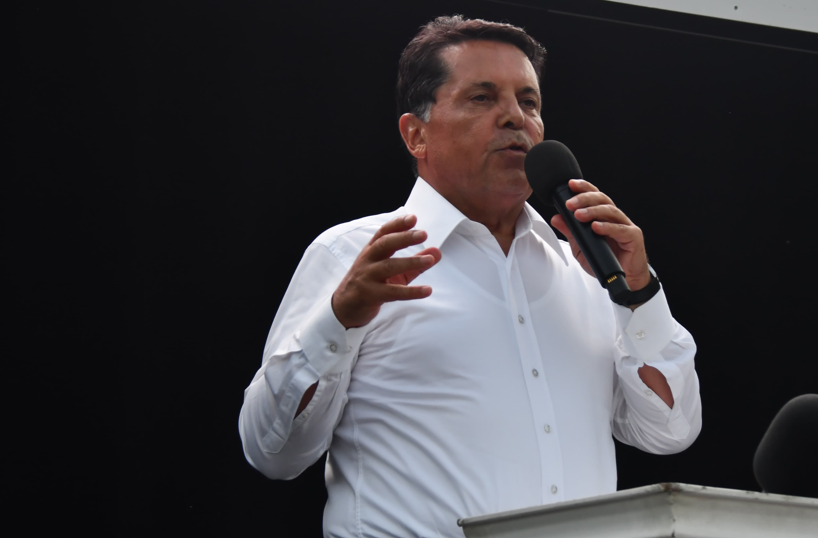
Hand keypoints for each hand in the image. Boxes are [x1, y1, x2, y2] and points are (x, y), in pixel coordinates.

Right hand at [332, 214, 441, 328]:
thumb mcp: (394, 272)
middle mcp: (368, 261)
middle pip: (384, 244)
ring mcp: (367, 277)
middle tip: (424, 234)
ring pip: (388, 267)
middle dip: (404, 237)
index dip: (397, 224)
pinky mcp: (370, 295)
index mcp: (372, 251)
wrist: (346, 307)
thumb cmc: (372, 285)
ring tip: (430, 260)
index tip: (413, 218)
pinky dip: (411, 292)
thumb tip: (438, 252)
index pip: (384, 233)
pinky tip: (427, 290)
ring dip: (410, 262)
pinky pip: (392, 293)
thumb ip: (415, 262)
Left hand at [550, 179, 649, 291]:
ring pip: (610, 211)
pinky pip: (620, 229)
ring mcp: (626, 226)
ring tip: (579, 215)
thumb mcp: (581, 247)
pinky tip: (596, 227)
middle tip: (570, 204)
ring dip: (593, 211)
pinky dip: (607, 227)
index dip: (584, 188)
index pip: (595, 197)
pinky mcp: (634, 236)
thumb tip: (556, 218)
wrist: (625, 279)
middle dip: (584, 199)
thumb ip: (570, 232)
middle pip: (602, 200)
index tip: (570, 184)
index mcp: (604, 216)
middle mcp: (615, 218)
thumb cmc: (606, 260)